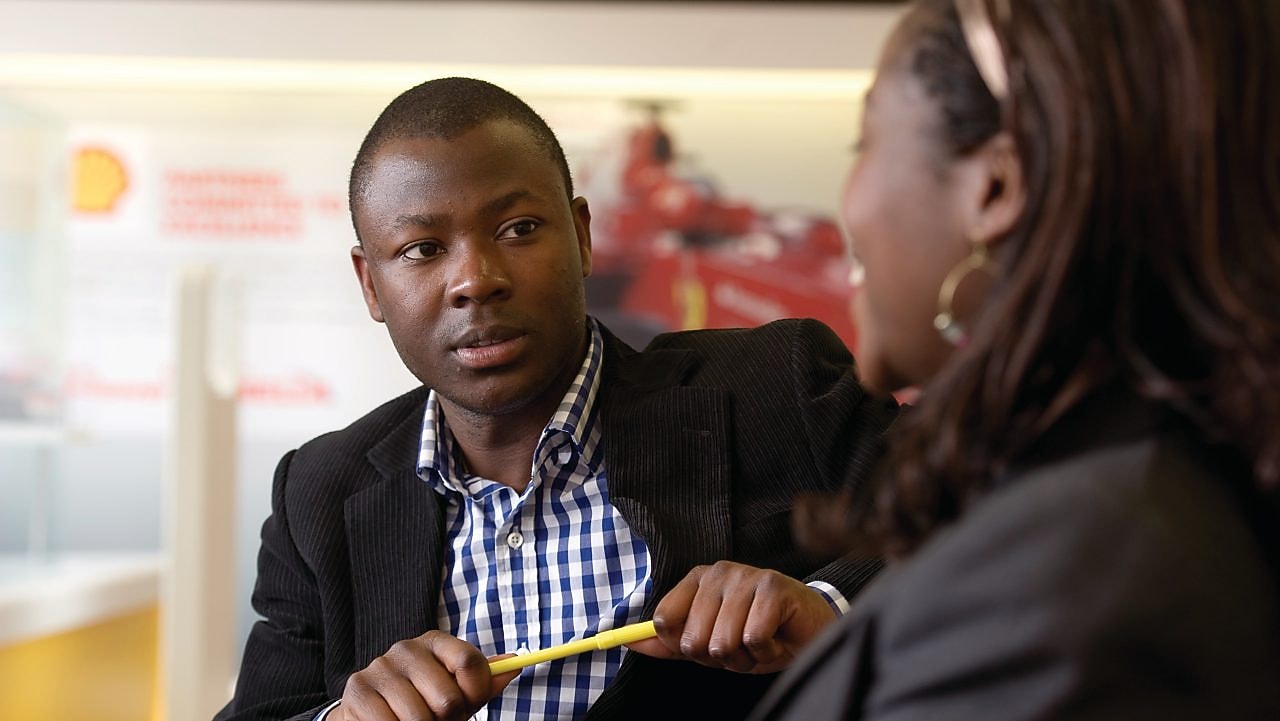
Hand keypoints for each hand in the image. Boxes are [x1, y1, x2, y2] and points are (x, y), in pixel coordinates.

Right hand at [337, 630, 518, 719]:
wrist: (371, 710)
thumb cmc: (421, 700)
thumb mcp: (454, 690)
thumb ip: (482, 681)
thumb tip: (514, 664)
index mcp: (434, 642)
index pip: (469, 662)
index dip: (476, 692)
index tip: (470, 706)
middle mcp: (406, 648)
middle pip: (448, 699)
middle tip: (438, 720)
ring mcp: (379, 668)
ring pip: (419, 719)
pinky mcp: (358, 691)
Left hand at [626, 561, 836, 673]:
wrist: (810, 631)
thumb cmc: (758, 633)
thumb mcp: (709, 641)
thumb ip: (669, 643)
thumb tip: (627, 643)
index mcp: (697, 579)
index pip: (663, 620)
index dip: (684, 645)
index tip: (706, 643)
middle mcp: (719, 572)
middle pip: (693, 639)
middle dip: (719, 658)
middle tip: (741, 645)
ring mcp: (747, 576)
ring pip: (723, 642)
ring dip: (744, 659)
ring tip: (759, 642)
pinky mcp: (774, 588)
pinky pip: (753, 641)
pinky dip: (765, 653)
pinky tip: (776, 639)